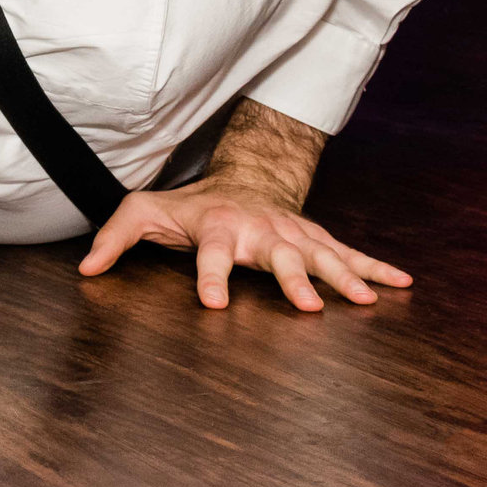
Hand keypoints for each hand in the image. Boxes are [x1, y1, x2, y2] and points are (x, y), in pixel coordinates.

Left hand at [76, 176, 410, 310]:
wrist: (243, 179)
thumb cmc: (190, 206)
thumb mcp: (144, 213)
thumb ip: (116, 237)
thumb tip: (84, 268)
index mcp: (219, 226)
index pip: (213, 252)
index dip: (212, 276)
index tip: (215, 303)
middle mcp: (260, 229)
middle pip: (278, 255)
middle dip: (293, 279)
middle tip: (308, 307)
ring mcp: (292, 233)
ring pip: (321, 254)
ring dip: (344, 277)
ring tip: (366, 302)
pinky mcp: (315, 239)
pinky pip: (348, 253)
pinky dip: (375, 267)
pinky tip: (401, 284)